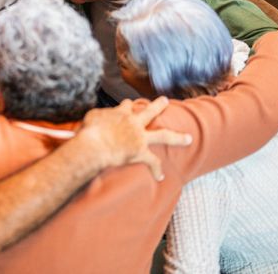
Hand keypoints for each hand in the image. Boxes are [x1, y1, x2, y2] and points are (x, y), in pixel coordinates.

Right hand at [76, 97, 191, 180]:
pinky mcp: (140, 152)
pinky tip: (160, 177)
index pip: (127, 106)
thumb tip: (95, 120)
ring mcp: (139, 137)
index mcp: (121, 113)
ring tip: (189, 138)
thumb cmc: (89, 131)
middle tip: (165, 101)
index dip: (128, 106)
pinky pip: (152, 162)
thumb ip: (97, 116)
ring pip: (163, 136)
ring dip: (177, 137)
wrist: (94, 144)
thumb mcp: (90, 116)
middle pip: (150, 112)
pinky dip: (156, 170)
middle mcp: (133, 123)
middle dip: (159, 106)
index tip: (129, 106)